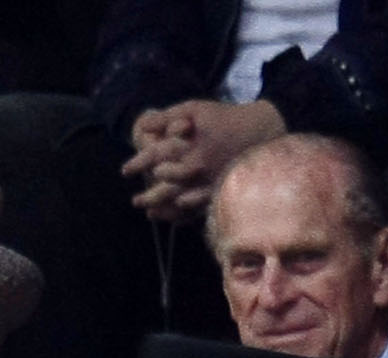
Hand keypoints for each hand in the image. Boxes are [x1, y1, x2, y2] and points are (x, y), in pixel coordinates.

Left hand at [121, 99, 283, 221]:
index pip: (153, 157)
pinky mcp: (220, 193)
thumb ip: (166, 117)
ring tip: (150, 213)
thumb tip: (142, 126)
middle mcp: (195, 167)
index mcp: (186, 146)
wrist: (262, 130)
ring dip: (162, 210)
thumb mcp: (194, 109)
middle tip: (136, 201)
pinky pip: (198, 211)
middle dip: (147, 196)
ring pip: (178, 204)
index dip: (137, 165)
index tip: (125, 171)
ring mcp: (208, 183)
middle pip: (162, 188)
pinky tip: (174, 218)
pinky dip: (183, 216)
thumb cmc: (225, 118)